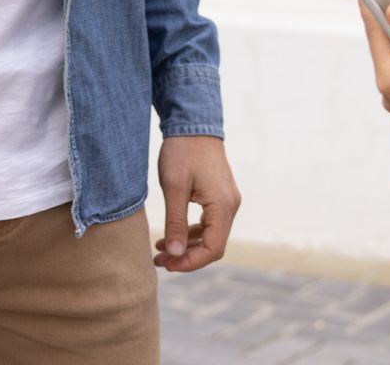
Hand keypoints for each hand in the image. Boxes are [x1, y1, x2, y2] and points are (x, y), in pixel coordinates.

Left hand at [155, 135, 239, 272]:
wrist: (193, 124)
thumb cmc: (182, 152)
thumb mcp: (173, 187)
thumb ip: (175, 222)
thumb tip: (174, 254)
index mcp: (222, 205)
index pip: (213, 249)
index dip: (190, 262)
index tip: (167, 265)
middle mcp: (231, 205)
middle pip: (214, 245)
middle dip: (187, 257)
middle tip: (159, 261)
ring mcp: (227, 200)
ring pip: (212, 236)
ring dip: (188, 246)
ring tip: (160, 250)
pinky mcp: (220, 196)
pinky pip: (210, 223)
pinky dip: (192, 233)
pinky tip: (172, 234)